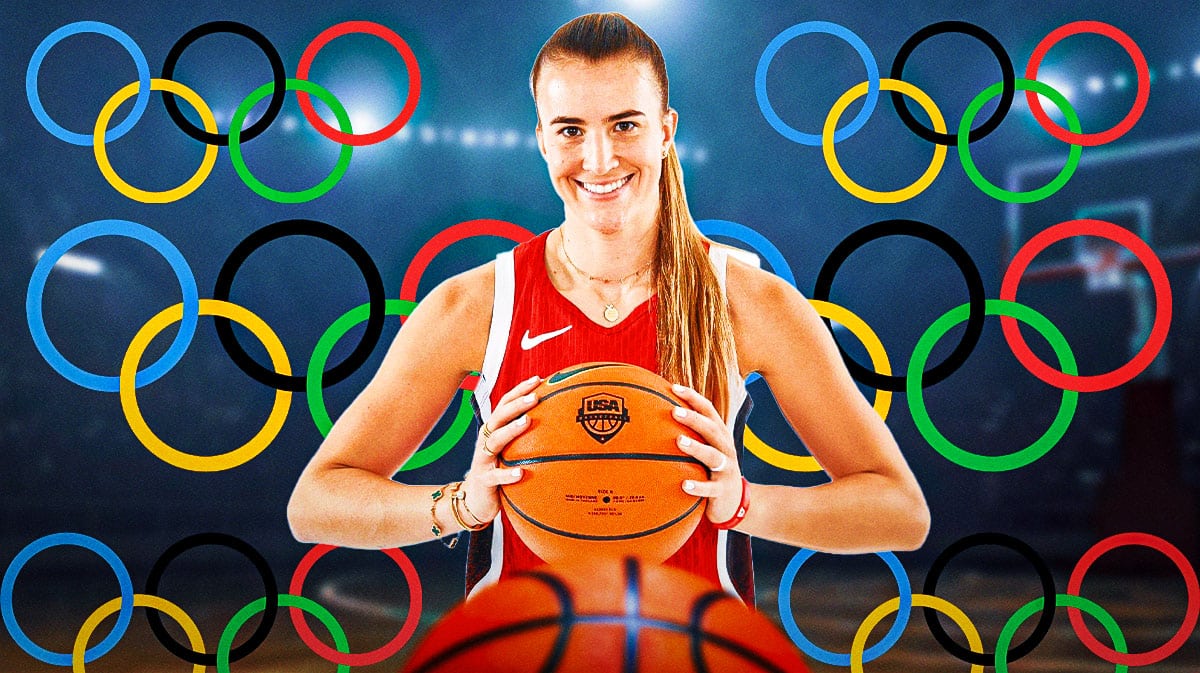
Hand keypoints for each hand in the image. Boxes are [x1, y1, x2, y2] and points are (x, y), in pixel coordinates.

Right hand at [459, 374, 540, 526]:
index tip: (538, 379)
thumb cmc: (498, 472)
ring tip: (527, 422)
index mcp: (494, 431)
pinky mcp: (484, 480)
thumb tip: (562, 426)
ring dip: (511, 430)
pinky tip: (521, 473)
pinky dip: (507, 474)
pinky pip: (496, 476)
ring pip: (494, 441)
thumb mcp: (511, 453)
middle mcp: (486, 441)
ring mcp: (483, 460)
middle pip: (499, 417)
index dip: (519, 391)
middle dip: (516, 405)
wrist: (475, 501)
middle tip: (535, 397)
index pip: (505, 404)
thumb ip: (527, 439)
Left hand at [670, 383, 744, 524]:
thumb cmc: (709, 470)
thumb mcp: (703, 449)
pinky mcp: (722, 490)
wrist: (733, 502)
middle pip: (711, 429)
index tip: (673, 387)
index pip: (708, 410)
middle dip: (694, 419)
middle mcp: (725, 448)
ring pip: (713, 456)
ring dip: (696, 447)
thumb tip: (652, 416)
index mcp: (719, 435)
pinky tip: (684, 485)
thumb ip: (686, 432)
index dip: (693, 398)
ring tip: (679, 441)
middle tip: (674, 411)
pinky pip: (710, 488)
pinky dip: (698, 486)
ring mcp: (726, 469)